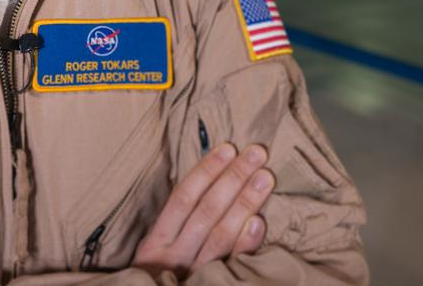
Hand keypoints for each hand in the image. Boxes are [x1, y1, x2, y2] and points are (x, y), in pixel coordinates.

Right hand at [132, 143, 273, 277]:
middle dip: (233, 178)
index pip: (183, 198)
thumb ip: (177, 221)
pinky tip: (259, 221)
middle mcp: (173, 255)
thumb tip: (212, 181)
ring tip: (265, 178)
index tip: (228, 149)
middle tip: (256, 153)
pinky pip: (231, 263)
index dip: (206, 171)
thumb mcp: (157, 247)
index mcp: (157, 240)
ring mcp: (193, 273)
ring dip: (244, 202)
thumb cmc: (158, 275)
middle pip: (206, 210)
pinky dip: (245, 242)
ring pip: (220, 234)